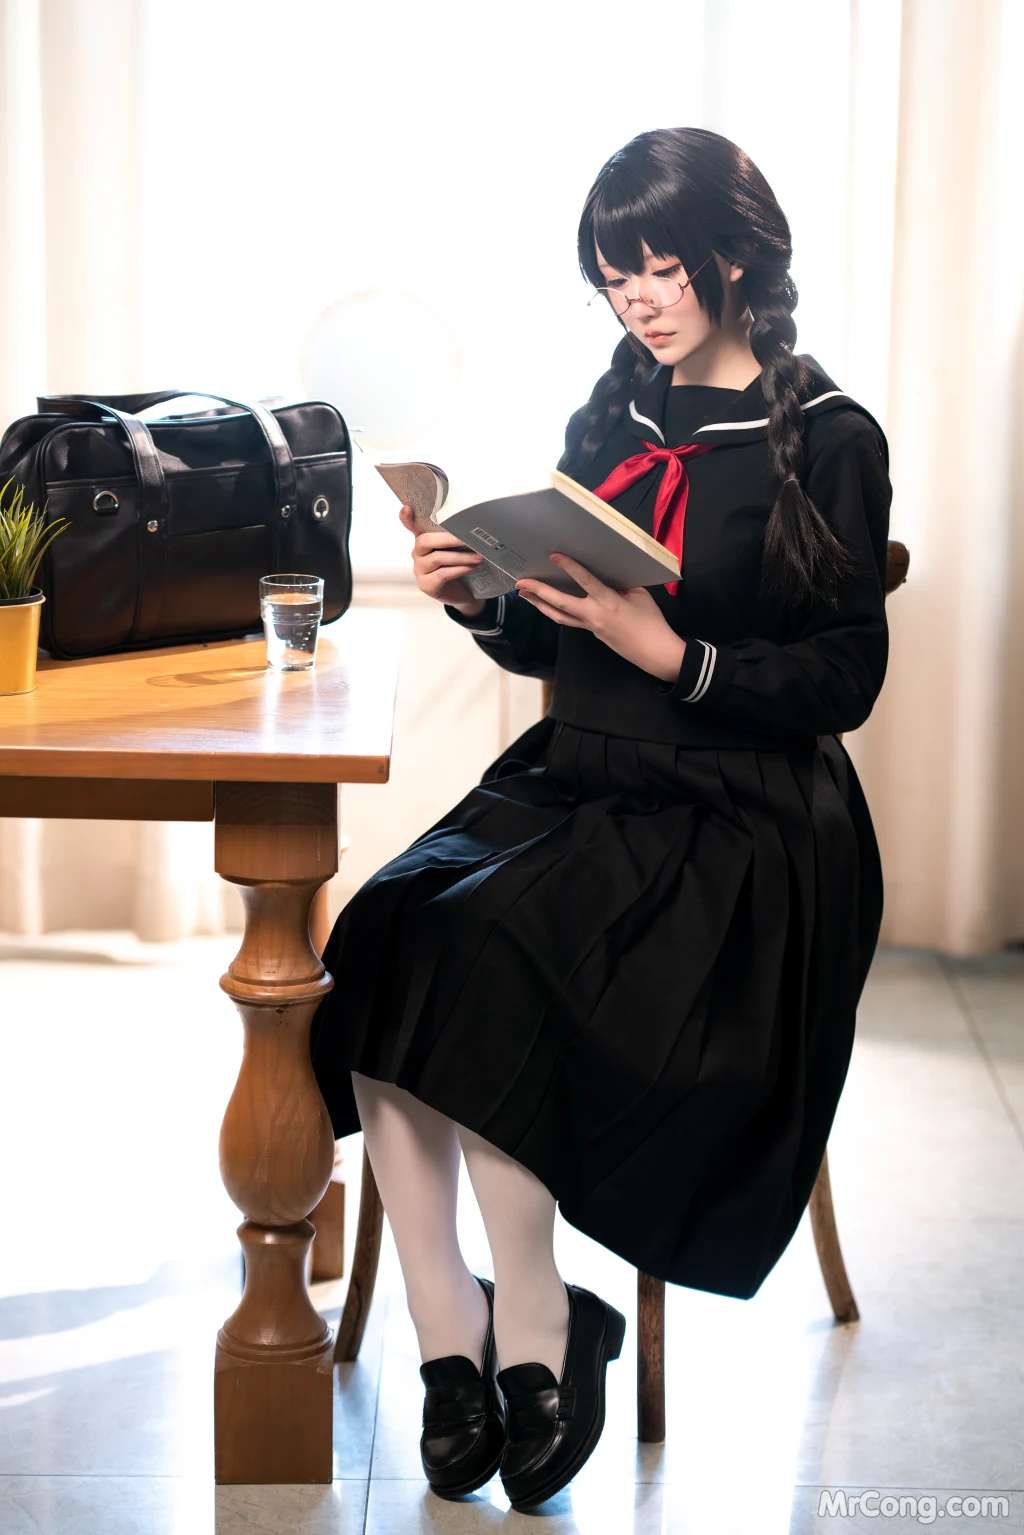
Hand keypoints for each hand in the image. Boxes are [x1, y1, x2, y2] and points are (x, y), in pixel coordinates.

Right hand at [397, 503, 485, 607]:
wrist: (462, 593)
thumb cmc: (459, 566)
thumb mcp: (456, 548)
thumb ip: (455, 537)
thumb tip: (471, 525)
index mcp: (423, 540)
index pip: (411, 526)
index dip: (407, 518)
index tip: (407, 508)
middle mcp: (417, 553)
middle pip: (425, 541)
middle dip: (448, 539)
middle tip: (467, 539)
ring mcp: (419, 570)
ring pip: (437, 558)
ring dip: (461, 557)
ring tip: (478, 557)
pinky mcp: (426, 585)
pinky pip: (442, 574)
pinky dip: (459, 569)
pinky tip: (470, 568)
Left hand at [515, 553, 685, 682]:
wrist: (654, 652)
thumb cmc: (650, 621)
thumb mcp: (638, 595)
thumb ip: (620, 584)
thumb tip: (605, 574)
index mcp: (609, 602)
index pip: (585, 581)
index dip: (569, 567)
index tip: (553, 555)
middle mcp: (594, 615)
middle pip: (560, 604)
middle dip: (538, 592)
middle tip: (521, 583)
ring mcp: (590, 627)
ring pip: (559, 616)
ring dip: (540, 605)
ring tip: (525, 595)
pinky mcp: (591, 633)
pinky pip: (569, 620)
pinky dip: (557, 611)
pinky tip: (548, 604)